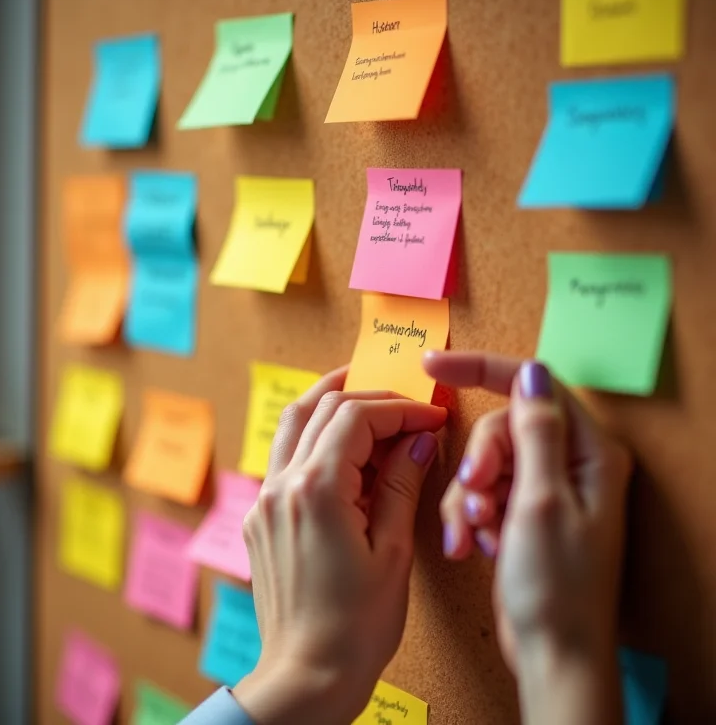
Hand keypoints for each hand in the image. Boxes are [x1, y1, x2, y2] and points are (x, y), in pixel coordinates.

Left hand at [234, 367, 446, 724]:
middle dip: (369, 396)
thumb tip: (418, 440)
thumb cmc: (355, 627)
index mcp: (316, 490)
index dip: (399, 408)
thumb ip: (401, 484)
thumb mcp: (393, 551)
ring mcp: (265, 499)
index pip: (357, 417)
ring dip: (330, 402)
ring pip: (293, 421)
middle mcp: (281, 485)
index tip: (430, 416)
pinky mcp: (261, 515)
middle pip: (322, 407)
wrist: (306, 676)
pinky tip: (342, 446)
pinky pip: (286, 454)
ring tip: (365, 394)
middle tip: (406, 404)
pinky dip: (314, 435)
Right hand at [424, 352, 631, 724]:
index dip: (481, 369)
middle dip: (479, 462)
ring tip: (477, 533)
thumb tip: (531, 374)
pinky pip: (484, 492)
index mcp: (589, 453)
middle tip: (475, 500)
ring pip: (488, 461)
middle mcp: (571, 464)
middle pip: (504, 428)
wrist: (552, 654)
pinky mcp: (524, 512)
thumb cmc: (556, 586)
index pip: (533, 384)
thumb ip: (536, 432)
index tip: (432, 366)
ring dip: (470, 496)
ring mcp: (546, 488)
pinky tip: (473, 545)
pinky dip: (470, 515)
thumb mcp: (541, 502)